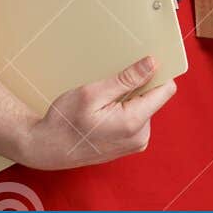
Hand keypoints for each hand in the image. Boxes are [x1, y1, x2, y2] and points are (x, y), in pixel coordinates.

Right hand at [16, 55, 176, 170]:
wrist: (47, 148)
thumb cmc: (65, 122)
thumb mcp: (92, 93)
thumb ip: (126, 79)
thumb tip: (153, 63)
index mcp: (134, 123)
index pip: (166, 90)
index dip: (157, 73)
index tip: (142, 63)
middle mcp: (141, 136)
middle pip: (155, 98)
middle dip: (138, 86)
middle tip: (111, 85)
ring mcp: (136, 142)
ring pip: (145, 107)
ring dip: (129, 98)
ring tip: (104, 101)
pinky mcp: (130, 144)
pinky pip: (137, 118)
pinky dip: (125, 109)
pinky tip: (104, 111)